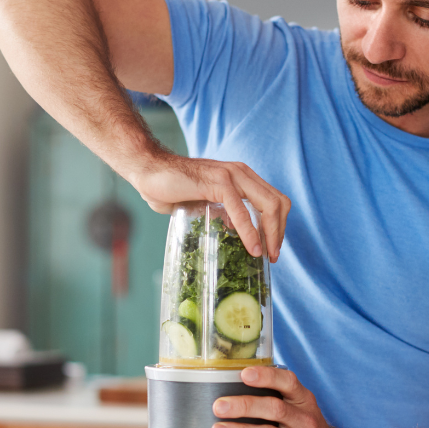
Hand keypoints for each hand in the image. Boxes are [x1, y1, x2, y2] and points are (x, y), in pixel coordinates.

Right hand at [128, 153, 289, 261]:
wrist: (148, 171)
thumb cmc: (171, 187)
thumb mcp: (205, 203)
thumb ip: (221, 212)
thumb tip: (232, 230)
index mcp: (241, 176)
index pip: (274, 199)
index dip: (279, 225)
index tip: (272, 247)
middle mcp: (241, 173)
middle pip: (279, 203)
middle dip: (279, 232)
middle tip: (273, 256)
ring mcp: (232, 175)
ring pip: (268, 205)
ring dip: (270, 234)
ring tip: (266, 255)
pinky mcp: (218, 182)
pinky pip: (241, 211)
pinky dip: (250, 232)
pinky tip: (252, 248)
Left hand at [211, 367, 360, 427]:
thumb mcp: (302, 410)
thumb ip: (278, 398)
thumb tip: (235, 383)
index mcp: (304, 402)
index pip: (288, 382)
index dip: (266, 376)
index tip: (244, 374)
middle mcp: (304, 421)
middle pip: (274, 408)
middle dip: (245, 405)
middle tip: (219, 406)